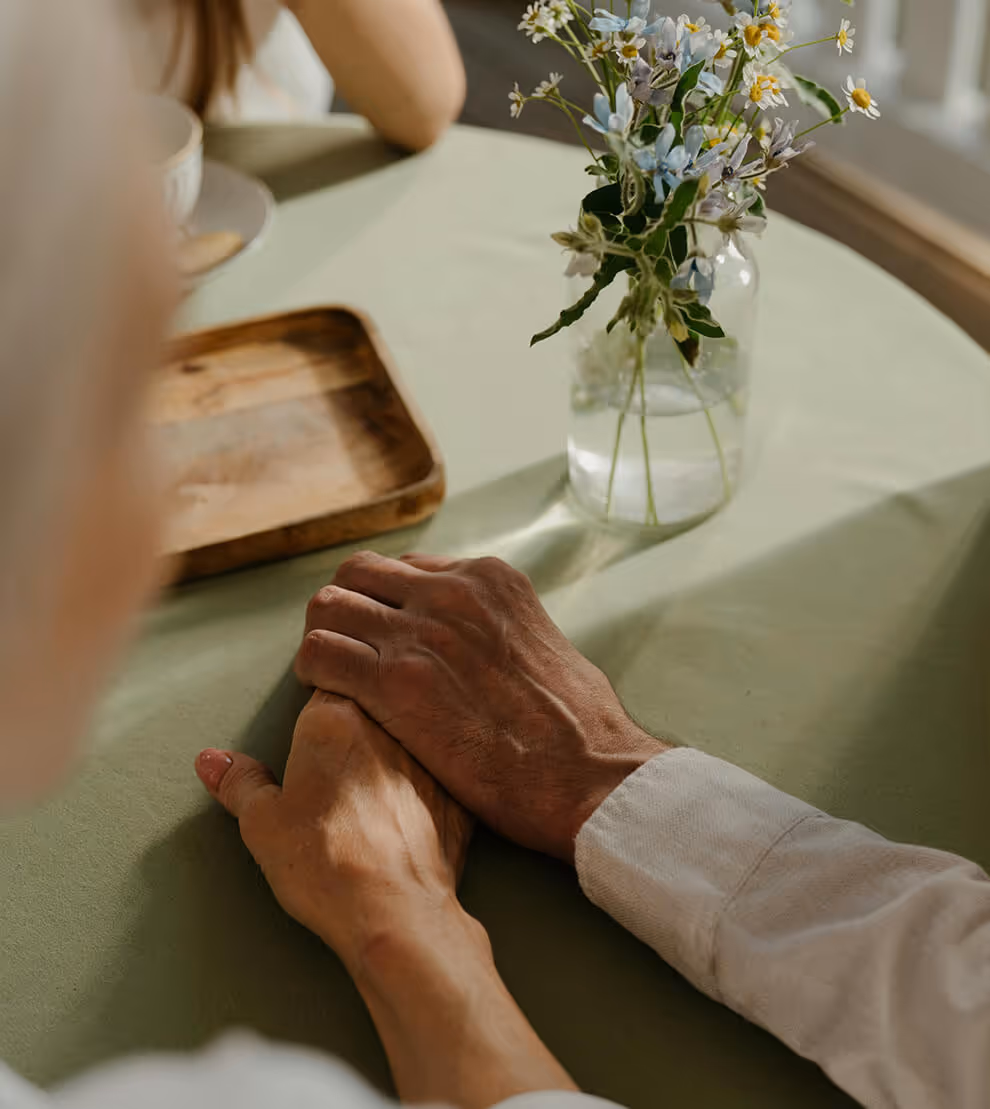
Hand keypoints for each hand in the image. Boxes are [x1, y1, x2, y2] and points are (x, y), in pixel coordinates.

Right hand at [194, 690, 472, 972]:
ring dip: (395, 755)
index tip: (314, 733)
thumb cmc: (324, 863)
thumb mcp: (263, 824)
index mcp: (332, 718)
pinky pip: (441, 776)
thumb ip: (241, 782)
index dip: (320, 706)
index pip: (328, 683)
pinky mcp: (457, 790)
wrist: (395, 909)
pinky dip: (428, 790)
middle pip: (371, 706)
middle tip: (340, 768)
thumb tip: (212, 760)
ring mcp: (427, 755)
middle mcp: (385, 724)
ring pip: (408, 738)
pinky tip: (412, 819)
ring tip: (375, 798)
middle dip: (359, 725)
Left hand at [294, 552, 667, 861]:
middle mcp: (450, 593)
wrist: (591, 774)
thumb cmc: (579, 729)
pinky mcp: (395, 684)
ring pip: (328, 607)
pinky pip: (319, 654)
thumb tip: (481, 644)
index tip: (384, 634)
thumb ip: (499, 628)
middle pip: (358, 574)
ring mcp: (420, 633)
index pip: (406, 568)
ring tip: (331, 675)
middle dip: (345, 609)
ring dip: (322, 637)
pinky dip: (313, 671)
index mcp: (488, 579)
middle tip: (347, 650)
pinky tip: (327, 697)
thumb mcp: (544, 643)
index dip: (387, 602)